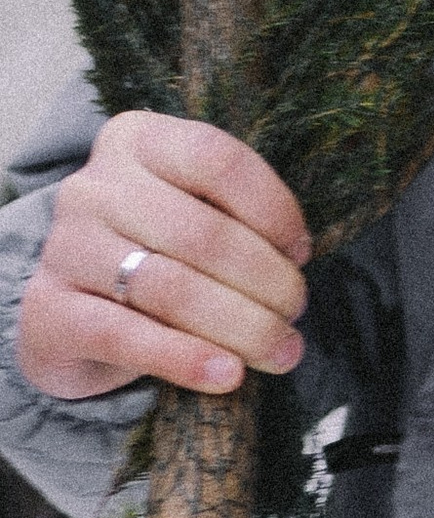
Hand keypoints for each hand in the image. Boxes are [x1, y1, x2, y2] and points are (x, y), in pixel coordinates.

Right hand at [15, 111, 308, 403]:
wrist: (71, 314)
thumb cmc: (152, 251)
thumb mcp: (191, 213)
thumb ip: (235, 218)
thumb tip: (295, 258)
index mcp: (136, 142)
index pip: (217, 159)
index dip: (273, 209)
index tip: (301, 253)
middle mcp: (93, 186)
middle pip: (202, 233)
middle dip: (267, 281)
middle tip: (296, 313)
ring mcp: (65, 247)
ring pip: (171, 289)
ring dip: (241, 325)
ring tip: (280, 351)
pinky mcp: (48, 312)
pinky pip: (127, 338)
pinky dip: (186, 360)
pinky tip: (228, 375)